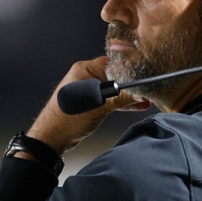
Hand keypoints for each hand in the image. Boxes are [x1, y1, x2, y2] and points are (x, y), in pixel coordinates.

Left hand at [27, 56, 150, 154]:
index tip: (146, 77)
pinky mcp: (90, 100)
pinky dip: (120, 102)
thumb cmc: (68, 119)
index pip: (114, 63)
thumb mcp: (99, 107)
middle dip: (132, 84)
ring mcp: (88, 88)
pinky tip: (136, 106)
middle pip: (115, 75)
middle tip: (149, 90)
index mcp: (85, 69)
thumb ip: (121, 99)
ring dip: (128, 96)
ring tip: (146, 101)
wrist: (52, 137)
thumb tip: (141, 94)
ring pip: (114, 88)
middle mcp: (86, 76)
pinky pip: (109, 98)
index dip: (131, 70)